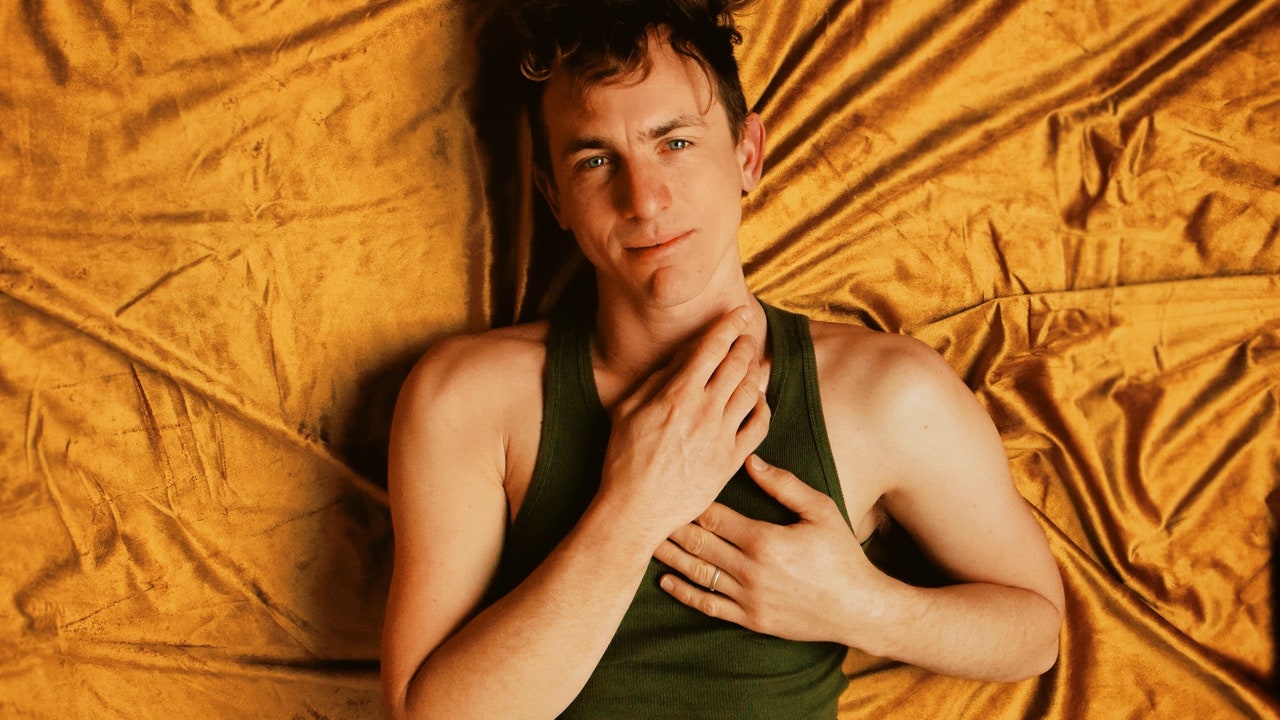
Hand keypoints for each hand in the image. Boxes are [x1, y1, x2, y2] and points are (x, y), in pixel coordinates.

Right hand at [597, 307, 770, 542]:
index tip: (740, 312)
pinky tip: (757, 401)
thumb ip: (657, 378)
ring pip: (750, 391)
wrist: (635, 509)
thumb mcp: (628, 410)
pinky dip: (763, 407)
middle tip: (748, 334)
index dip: (729, 324)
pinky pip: (759, 426)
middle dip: (745, 343)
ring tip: (753, 363)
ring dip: (755, 371)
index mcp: (676, 394)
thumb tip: (682, 356)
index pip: (711, 347)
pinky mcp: (731, 460)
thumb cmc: (623, 458)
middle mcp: (703, 411)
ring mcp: (721, 436)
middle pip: (736, 364)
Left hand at [653, 454, 884, 643]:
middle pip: (698, 544)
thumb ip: (784, 485)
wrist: (858, 608)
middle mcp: (750, 570)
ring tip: (645, 542)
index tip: (669, 488)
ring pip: (698, 574)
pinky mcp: (751, 619)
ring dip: (670, 558)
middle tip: (645, 511)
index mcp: (764, 539)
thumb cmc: (842, 555)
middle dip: (670, 527)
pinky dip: (685, 594)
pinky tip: (666, 582)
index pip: (713, 517)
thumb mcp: (820, 511)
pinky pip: (710, 605)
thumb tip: (749, 460)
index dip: (688, 502)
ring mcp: (749, 598)